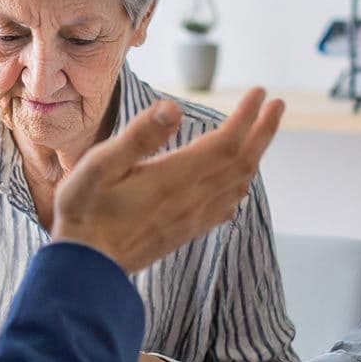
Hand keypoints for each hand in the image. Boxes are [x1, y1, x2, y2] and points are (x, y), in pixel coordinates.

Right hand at [53, 90, 284, 273]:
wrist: (85, 269)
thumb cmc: (83, 212)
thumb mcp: (98, 167)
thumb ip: (138, 137)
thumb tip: (173, 107)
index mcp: (173, 178)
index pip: (224, 143)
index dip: (246, 117)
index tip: (260, 92)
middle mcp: (191, 199)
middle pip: (241, 162)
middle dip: (263, 131)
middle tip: (277, 105)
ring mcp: (191, 218)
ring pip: (238, 184)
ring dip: (255, 156)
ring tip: (261, 134)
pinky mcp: (185, 232)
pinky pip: (225, 207)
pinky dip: (240, 186)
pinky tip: (238, 184)